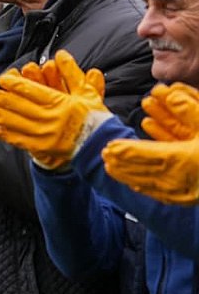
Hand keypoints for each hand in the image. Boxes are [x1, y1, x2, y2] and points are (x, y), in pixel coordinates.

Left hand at [0, 50, 111, 169]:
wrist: (100, 144)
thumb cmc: (94, 117)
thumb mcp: (86, 92)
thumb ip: (72, 73)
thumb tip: (60, 54)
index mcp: (60, 103)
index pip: (33, 91)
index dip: (16, 84)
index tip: (3, 79)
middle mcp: (50, 118)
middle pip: (20, 106)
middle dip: (2, 99)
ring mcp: (45, 135)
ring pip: (17, 123)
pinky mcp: (43, 148)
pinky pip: (21, 141)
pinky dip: (8, 136)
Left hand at [101, 82, 198, 204]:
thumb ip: (189, 108)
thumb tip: (167, 92)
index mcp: (183, 159)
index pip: (145, 154)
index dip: (126, 150)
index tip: (109, 147)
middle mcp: (179, 179)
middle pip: (141, 171)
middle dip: (121, 164)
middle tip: (104, 157)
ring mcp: (183, 193)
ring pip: (147, 184)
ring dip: (127, 176)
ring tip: (111, 169)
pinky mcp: (188, 200)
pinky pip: (161, 196)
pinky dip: (145, 188)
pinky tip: (136, 185)